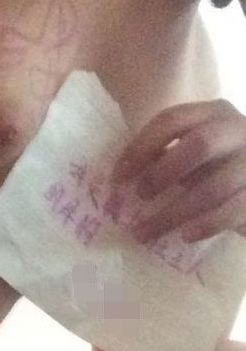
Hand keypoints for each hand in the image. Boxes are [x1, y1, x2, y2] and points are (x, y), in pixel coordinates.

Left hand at [113, 99, 245, 242]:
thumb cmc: (216, 166)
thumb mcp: (190, 153)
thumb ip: (163, 158)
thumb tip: (119, 182)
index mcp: (212, 114)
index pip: (172, 121)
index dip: (140, 148)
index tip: (117, 178)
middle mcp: (237, 131)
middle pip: (201, 144)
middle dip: (164, 172)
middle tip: (140, 196)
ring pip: (214, 186)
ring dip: (173, 213)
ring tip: (144, 233)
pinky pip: (234, 209)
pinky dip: (207, 224)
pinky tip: (186, 236)